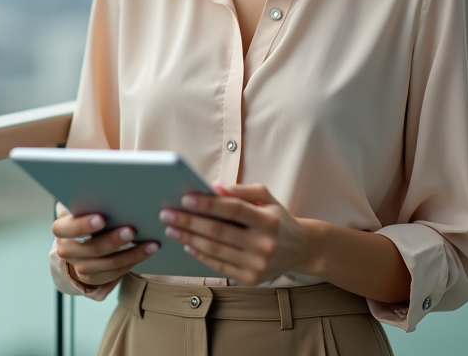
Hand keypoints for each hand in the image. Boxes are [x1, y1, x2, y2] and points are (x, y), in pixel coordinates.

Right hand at [52, 212, 159, 286]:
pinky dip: (133, 261)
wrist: (81, 242)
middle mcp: (67, 250)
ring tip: (150, 244)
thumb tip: (116, 191)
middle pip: (92, 248)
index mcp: (62, 229)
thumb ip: (92, 202)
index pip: (68, 228)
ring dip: (131, 253)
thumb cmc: (87, 215)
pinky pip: (115, 272)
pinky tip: (147, 251)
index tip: (101, 219)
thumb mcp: (84, 207)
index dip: (83, 225)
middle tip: (132, 230)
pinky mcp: (93, 278)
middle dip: (113, 240)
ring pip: (108, 263)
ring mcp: (80, 266)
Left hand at [159, 183, 315, 284]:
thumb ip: (242, 191)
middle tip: (167, 213)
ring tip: (171, 229)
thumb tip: (215, 188)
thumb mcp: (267, 198)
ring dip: (189, 239)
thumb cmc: (278, 219)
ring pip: (215, 250)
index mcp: (268, 221)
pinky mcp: (250, 279)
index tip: (185, 197)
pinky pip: (219, 266)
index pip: (234, 210)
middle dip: (189, 221)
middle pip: (219, 231)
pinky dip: (200, 255)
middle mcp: (264, 244)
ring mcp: (257, 264)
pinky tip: (187, 245)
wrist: (300, 249)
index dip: (208, 204)